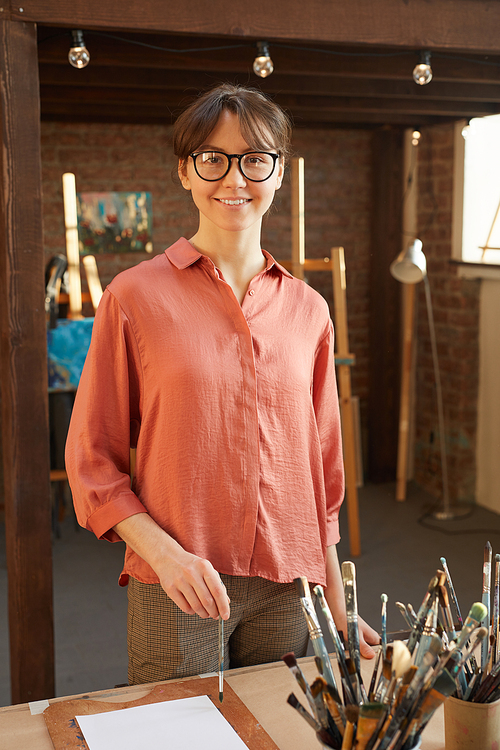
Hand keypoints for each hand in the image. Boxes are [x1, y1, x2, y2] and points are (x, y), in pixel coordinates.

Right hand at [113, 513, 229, 620]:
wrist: (167, 556)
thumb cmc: (190, 565)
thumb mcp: (205, 568)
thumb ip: (217, 583)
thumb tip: (226, 602)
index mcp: (204, 566)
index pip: (217, 590)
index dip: (223, 606)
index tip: (226, 616)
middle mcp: (192, 573)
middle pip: (207, 600)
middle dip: (213, 612)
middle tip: (215, 616)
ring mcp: (180, 580)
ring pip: (196, 606)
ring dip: (203, 614)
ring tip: (205, 613)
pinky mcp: (170, 588)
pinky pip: (184, 607)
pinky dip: (191, 611)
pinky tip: (193, 608)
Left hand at [333, 610, 379, 659]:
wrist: (340, 614)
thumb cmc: (348, 621)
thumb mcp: (356, 637)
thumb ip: (363, 647)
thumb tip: (371, 655)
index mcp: (374, 638)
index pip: (380, 653)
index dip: (376, 660)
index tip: (369, 664)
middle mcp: (372, 639)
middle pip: (372, 654)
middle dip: (365, 658)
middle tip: (359, 658)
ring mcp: (365, 639)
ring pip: (365, 652)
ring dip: (359, 654)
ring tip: (353, 651)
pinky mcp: (359, 640)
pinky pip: (359, 649)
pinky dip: (355, 650)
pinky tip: (350, 648)